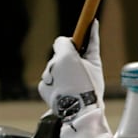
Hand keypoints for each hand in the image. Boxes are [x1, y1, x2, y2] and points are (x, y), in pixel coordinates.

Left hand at [39, 20, 113, 137]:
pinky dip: (57, 84)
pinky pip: (49, 80)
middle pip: (59, 56)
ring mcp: (45, 77)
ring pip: (54, 69)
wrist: (81, 113)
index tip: (77, 48)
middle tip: (80, 73)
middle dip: (68, 61)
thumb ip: (92, 42)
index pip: (63, 40)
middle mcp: (52, 65)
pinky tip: (67, 91)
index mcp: (65, 56)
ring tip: (74, 85)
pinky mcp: (42, 87)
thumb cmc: (91, 88)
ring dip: (62, 73)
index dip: (71, 44)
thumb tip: (93, 24)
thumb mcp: (95, 63)